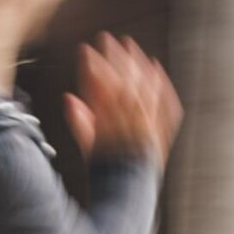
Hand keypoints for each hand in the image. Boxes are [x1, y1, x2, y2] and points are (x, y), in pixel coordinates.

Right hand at [64, 32, 182, 165]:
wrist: (127, 194)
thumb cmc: (106, 172)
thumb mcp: (88, 149)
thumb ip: (80, 124)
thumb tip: (68, 99)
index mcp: (106, 131)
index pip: (99, 92)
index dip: (92, 68)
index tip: (85, 51)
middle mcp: (129, 129)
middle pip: (123, 85)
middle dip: (115, 59)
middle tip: (107, 39)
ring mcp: (147, 131)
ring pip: (144, 90)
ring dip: (137, 65)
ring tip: (130, 46)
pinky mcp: (162, 132)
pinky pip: (165, 105)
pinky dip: (161, 85)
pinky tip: (156, 68)